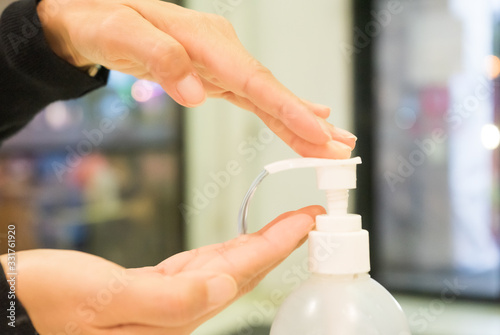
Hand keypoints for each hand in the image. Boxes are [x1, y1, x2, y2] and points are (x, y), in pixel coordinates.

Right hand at [1, 206, 323, 334]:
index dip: (277, 244)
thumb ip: (165, 299)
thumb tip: (220, 285)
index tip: (307, 220)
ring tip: (287, 224)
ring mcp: (165, 300)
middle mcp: (177, 310)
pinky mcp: (150, 289)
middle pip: (242, 270)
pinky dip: (225, 250)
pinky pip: (200, 266)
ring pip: (225, 266)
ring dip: (257, 244)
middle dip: (279, 242)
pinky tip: (235, 244)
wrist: (13, 308)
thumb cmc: (43, 305)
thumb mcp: (100, 299)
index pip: (239, 273)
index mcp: (172, 313)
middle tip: (310, 216)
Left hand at [37, 0, 355, 158]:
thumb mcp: (118, 35)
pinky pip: (254, 96)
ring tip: (332, 144)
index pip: (254, 80)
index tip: (318, 132)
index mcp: (203, 40)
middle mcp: (220, 49)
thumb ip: (160, 59)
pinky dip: (279, 111)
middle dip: (306, 123)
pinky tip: (301, 118)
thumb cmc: (101, 20)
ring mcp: (220, 61)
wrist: (90, 14)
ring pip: (267, 95)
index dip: (288, 108)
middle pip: (271, 90)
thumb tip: (197, 94)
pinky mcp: (214, 72)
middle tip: (340, 150)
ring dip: (300, 122)